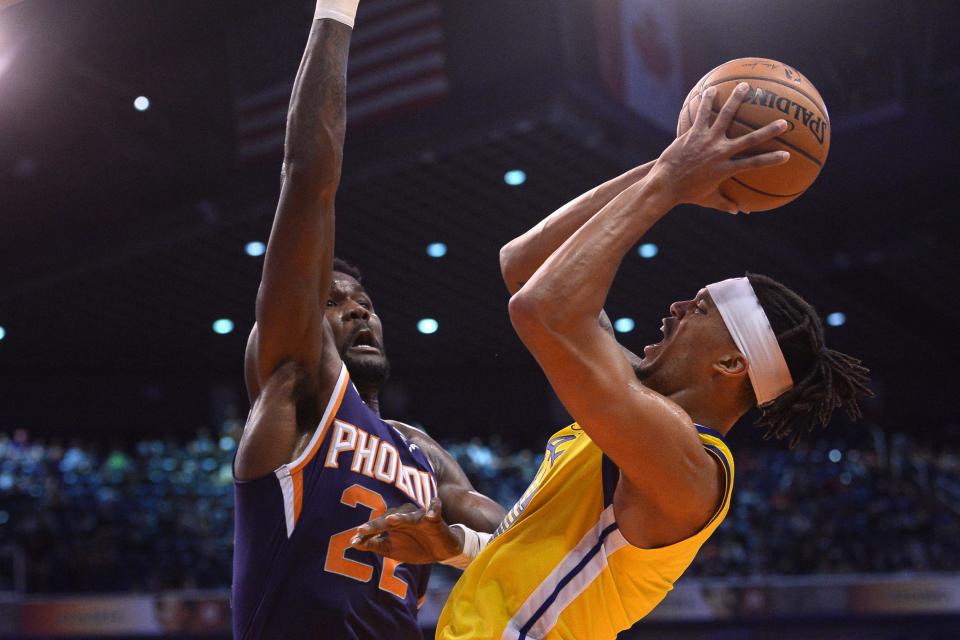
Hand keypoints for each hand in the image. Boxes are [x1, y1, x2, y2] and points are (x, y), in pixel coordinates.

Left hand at [349, 498, 463, 563]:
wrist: (441, 550)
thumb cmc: (415, 547)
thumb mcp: (392, 549)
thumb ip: (374, 545)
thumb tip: (353, 543)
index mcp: (393, 524)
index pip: (377, 526)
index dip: (366, 533)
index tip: (354, 541)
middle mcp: (404, 517)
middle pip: (389, 518)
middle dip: (377, 524)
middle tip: (363, 530)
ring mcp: (420, 516)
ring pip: (409, 515)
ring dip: (402, 517)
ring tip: (392, 520)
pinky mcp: (435, 518)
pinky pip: (435, 509)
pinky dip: (434, 508)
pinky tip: (431, 513)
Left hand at [651, 82, 789, 212]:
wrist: (665, 184)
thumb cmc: (687, 194)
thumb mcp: (708, 200)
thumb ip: (726, 204)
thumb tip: (740, 211)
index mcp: (726, 169)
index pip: (754, 164)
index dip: (771, 160)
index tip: (787, 155)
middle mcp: (720, 153)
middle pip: (749, 139)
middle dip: (768, 130)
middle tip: (784, 122)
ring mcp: (707, 141)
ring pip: (725, 116)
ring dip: (737, 100)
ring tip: (745, 86)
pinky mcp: (693, 133)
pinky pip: (702, 114)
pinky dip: (707, 101)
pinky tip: (711, 89)